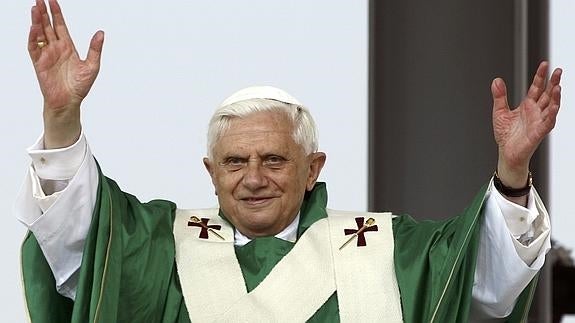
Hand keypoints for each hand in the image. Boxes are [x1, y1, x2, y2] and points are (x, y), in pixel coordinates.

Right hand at [28, 0, 103, 147]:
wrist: (69, 102)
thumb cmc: (80, 86)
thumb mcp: (92, 66)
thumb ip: (95, 49)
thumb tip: (101, 33)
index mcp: (68, 47)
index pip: (61, 26)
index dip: (57, 13)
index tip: (53, 1)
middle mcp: (56, 48)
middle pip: (48, 26)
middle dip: (44, 13)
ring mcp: (46, 55)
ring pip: (39, 34)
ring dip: (37, 21)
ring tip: (35, 8)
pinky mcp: (39, 63)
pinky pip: (33, 48)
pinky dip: (32, 38)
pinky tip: (34, 28)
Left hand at [492, 61, 561, 189]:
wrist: (507, 152)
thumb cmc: (506, 135)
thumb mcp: (499, 112)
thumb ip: (499, 96)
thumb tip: (496, 81)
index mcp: (527, 105)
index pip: (536, 87)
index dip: (540, 76)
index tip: (544, 64)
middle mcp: (535, 111)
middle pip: (547, 94)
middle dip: (553, 82)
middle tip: (558, 70)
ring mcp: (539, 121)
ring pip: (551, 106)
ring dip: (555, 96)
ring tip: (558, 86)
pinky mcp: (539, 132)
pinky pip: (548, 121)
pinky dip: (552, 113)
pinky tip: (555, 105)